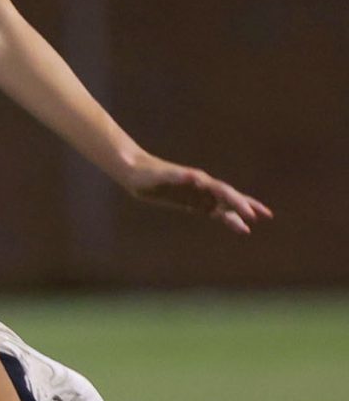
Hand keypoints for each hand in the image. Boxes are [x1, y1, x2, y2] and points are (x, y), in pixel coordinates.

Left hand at [117, 154, 270, 235]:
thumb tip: (196, 177)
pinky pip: (211, 211)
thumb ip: (178, 176)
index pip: (223, 192)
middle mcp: (201, 187)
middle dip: (246, 205)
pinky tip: (233, 225)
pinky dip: (223, 218)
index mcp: (198, 181)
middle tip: (266, 215)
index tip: (250, 213)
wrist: (134, 172)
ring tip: (249, 228)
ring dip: (236, 215)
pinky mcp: (189, 202)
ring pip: (222, 206)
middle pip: (229, 197)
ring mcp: (196, 194)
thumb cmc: (147, 173)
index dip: (237, 202)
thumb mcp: (161, 176)